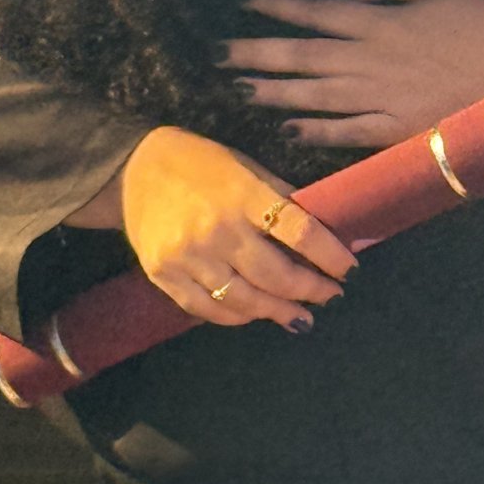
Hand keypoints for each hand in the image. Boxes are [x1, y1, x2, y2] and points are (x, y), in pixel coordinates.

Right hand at [70, 126, 356, 331]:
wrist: (134, 168)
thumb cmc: (203, 165)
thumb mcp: (247, 168)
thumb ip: (281, 200)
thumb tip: (325, 233)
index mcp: (243, 194)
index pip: (300, 231)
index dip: (330, 255)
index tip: (349, 269)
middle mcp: (216, 228)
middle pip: (276, 274)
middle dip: (310, 290)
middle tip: (330, 296)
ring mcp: (187, 255)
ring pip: (244, 299)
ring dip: (278, 312)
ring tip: (301, 317)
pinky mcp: (164, 274)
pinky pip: (208, 308)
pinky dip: (237, 317)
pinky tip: (256, 315)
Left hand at [223, 0, 483, 149]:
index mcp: (382, 21)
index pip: (317, 12)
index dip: (279, 7)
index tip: (248, 3)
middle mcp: (372, 60)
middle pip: (302, 56)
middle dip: (256, 54)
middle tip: (217, 54)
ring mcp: (382, 98)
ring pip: (314, 95)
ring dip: (273, 93)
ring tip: (239, 89)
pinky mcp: (397, 131)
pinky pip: (346, 132)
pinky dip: (316, 131)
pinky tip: (288, 129)